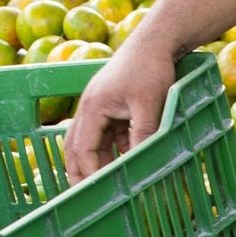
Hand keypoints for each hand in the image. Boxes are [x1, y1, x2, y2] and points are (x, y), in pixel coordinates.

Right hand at [64, 37, 178, 182]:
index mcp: (93, 108)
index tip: (97, 192)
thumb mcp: (150, 105)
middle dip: (79, 171)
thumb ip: (144, 135)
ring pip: (92, 140)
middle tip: (84, 196)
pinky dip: (113, 148)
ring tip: (103, 184)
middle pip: (77, 146)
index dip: (90, 172)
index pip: (84, 148)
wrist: (158, 40)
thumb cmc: (151, 68)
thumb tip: (142, 163)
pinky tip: (126, 160)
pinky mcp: (114, 105)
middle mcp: (90, 107)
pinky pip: (108, 132)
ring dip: (97, 161)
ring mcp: (101, 106)